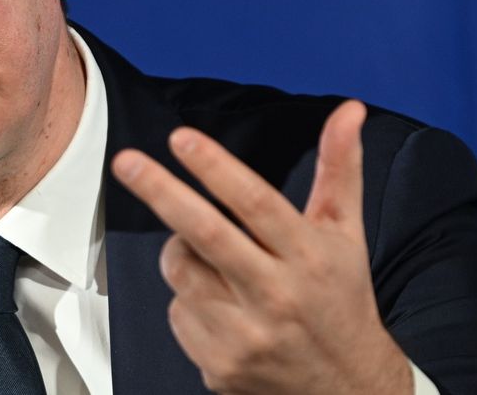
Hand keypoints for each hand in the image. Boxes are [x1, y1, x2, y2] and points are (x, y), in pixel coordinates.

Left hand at [111, 100, 411, 393]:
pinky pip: (177, 312)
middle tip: (127, 162)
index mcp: (309, 256)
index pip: (256, 204)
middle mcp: (277, 296)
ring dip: (182, 251)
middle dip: (161, 192)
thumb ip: (340, 168)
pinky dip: (188, 299)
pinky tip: (222, 306)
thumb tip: (349, 109)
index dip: (215, 168)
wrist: (347, 388)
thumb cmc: (341, 298)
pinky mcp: (220, 365)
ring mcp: (245, 335)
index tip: (182, 139)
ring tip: (214, 256)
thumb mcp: (346, 233)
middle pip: (206, 235)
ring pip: (181, 271)